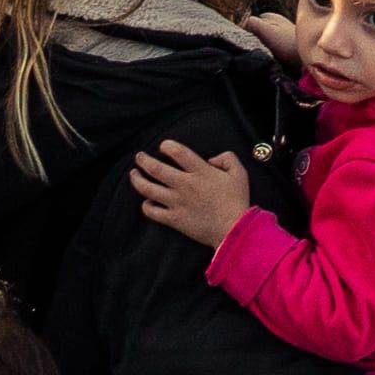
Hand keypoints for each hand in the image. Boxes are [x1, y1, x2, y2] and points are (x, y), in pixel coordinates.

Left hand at [126, 136, 254, 246]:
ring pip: (148, 189)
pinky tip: (146, 201)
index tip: (163, 146)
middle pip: (156, 169)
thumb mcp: (240, 173)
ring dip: (137, 179)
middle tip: (139, 156)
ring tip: (133, 174)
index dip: (168, 146)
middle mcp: (185, 185)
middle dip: (144, 160)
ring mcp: (177, 202)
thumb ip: (227, 158)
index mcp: (202, 172)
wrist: (233, 228)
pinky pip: (151, 211)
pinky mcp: (173, 218)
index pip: (178, 152)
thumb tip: (211, 159)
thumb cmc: (237, 200)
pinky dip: (146, 205)